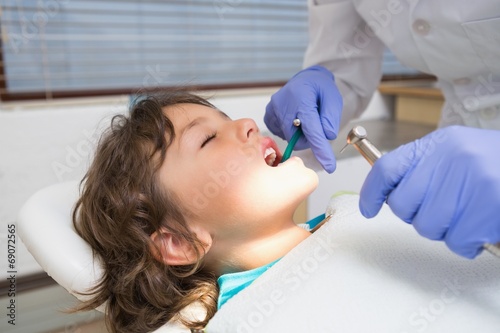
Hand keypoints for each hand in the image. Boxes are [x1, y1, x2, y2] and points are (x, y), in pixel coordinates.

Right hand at [264, 65, 342, 172]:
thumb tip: (326, 135)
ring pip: (289, 138)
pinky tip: (295, 119)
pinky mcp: (268, 116)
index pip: (312, 130)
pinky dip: (291, 131)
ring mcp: (273, 110)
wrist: (306, 79)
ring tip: (305, 117)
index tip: (329, 165)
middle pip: (297, 138)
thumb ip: (331, 118)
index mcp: (301, 98)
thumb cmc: (320, 88)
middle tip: (317, 124)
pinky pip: (281, 134)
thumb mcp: (333, 99)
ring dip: (300, 134)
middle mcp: (282, 104)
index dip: (320, 149)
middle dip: (310, 138)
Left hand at [359, 126, 499, 258]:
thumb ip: (426, 170)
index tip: (369, 208)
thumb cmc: (497, 165)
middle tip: (442, 212)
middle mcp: (449, 158)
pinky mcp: (487, 204)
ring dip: (445, 231)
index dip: (372, 192)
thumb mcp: (458, 155)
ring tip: (466, 217)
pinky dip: (467, 242)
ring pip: (428, 226)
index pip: (387, 167)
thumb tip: (393, 192)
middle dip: (417, 215)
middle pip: (404, 204)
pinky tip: (481, 227)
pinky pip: (457, 240)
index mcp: (438, 145)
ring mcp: (469, 180)